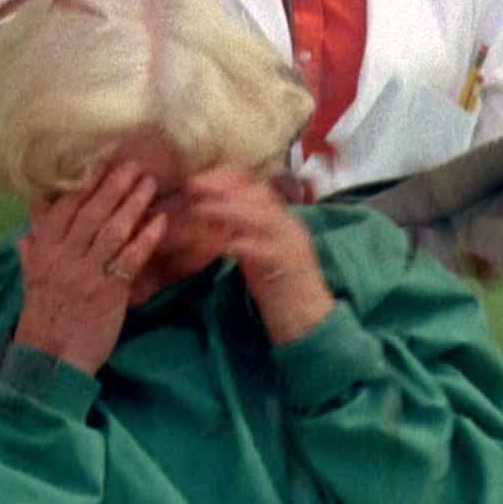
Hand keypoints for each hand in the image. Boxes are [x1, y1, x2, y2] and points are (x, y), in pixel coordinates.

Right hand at [11, 162, 165, 374]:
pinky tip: (159, 222)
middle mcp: (64, 257)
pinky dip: (146, 238)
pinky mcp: (109, 291)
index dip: (85, 185)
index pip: (64, 209)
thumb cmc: (43, 317)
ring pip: (112, 231)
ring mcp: (87, 273)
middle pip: (92, 213)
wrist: (49, 359)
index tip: (103, 164)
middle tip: (134, 165)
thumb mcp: (30, 279)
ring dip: (133, 204)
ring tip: (149, 184)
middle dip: (114, 186)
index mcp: (44, 251)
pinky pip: (130, 259)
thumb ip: (32, 250)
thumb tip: (28, 226)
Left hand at [186, 170, 334, 344]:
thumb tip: (211, 215)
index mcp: (282, 221)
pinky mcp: (290, 268)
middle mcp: (289, 227)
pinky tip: (223, 245)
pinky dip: (243, 244)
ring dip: (228, 209)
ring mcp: (292, 245)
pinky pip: (267, 250)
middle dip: (222, 187)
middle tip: (193, 186)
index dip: (225, 179)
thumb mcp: (258, 255)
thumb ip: (241, 233)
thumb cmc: (280, 292)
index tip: (197, 180)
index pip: (256, 186)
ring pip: (263, 216)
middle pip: (259, 194)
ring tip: (200, 209)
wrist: (310, 325)